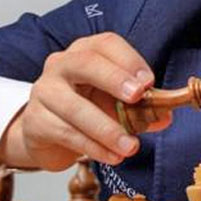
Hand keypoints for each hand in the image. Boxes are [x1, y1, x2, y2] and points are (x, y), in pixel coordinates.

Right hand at [0, 32, 169, 170]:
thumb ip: (141, 108)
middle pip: (85, 63)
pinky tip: (112, 156)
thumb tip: (164, 116)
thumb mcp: (116, 103)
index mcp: (85, 52)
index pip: (106, 44)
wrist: (47, 132)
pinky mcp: (36, 121)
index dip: (129, 60)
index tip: (149, 81)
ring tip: (131, 146)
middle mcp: (62, 65)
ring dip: (107, 128)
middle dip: (114, 79)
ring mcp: (45, 91)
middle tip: (137, 97)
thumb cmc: (87, 107)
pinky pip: (66, 133)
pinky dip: (93, 147)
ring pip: (75, 106)